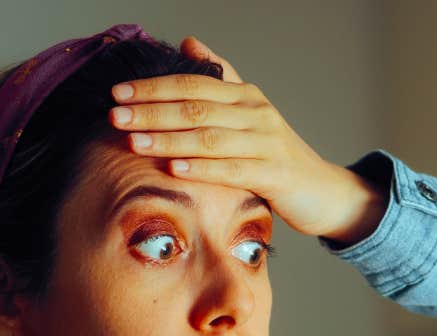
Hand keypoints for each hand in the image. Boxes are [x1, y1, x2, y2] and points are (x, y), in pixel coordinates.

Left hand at [106, 37, 385, 244]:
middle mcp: (256, 113)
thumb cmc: (275, 155)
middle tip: (115, 117)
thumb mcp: (248, 113)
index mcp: (244, 96)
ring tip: (134, 143)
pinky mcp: (275, 174)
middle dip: (151, 112)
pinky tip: (175, 170)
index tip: (117, 93)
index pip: (192, 84)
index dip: (153, 87)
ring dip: (169, 140)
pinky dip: (202, 169)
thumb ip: (221, 79)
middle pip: (196, 108)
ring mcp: (267, 142)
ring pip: (210, 137)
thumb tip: (190, 43)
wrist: (322, 190)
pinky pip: (233, 170)